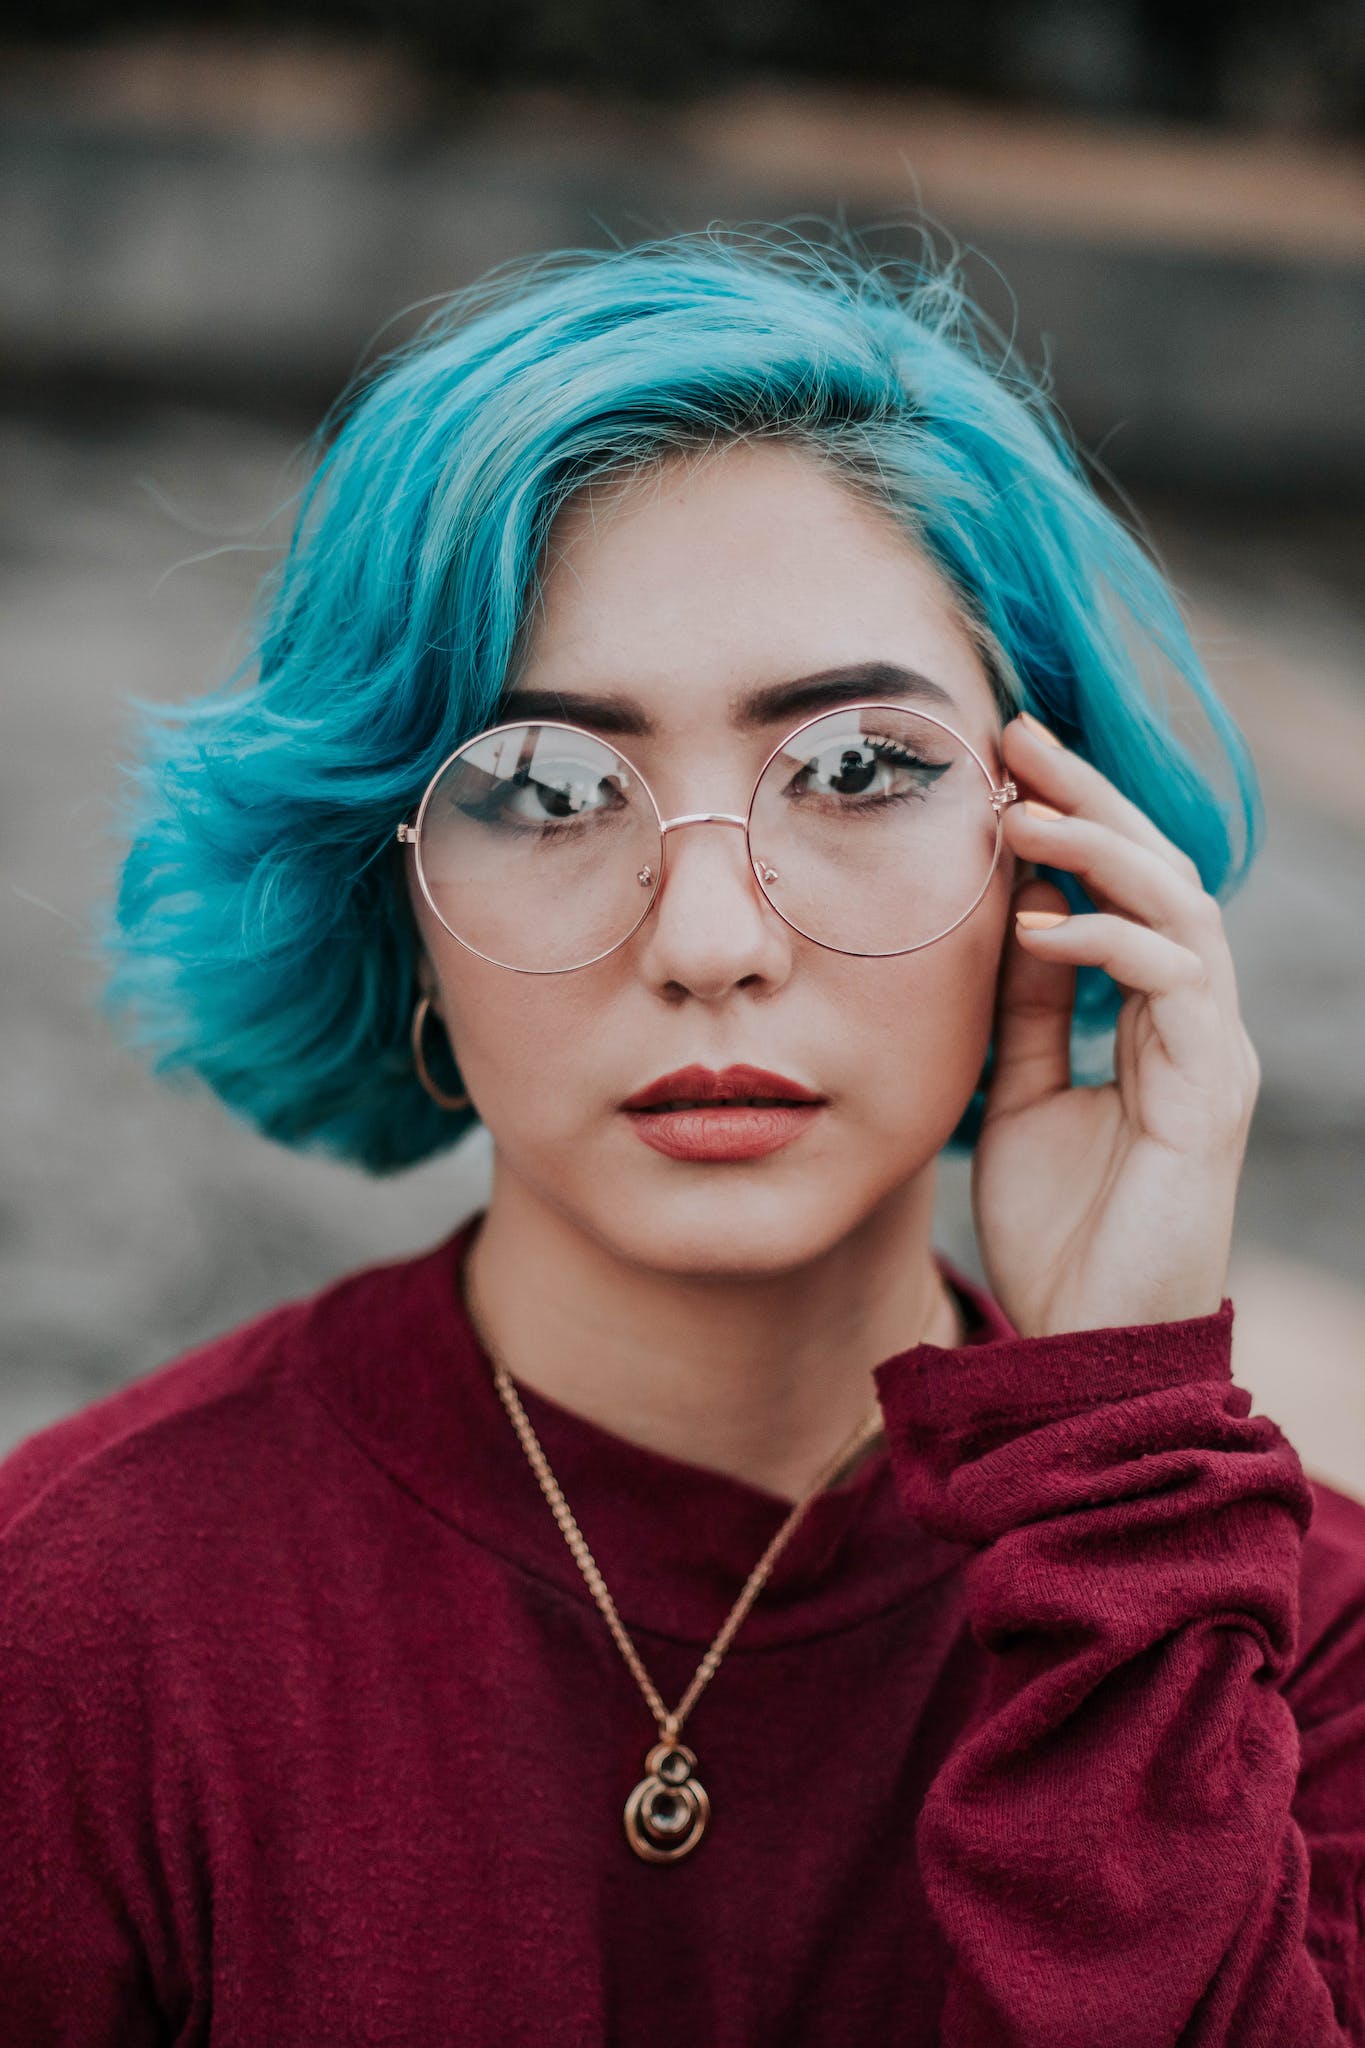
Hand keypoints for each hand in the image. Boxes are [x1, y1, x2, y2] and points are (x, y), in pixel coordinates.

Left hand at [971, 711, 1259, 1337]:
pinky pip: (1176, 986)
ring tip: (1022, 816)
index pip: (1126, 890)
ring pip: (1181, 912)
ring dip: (1100, 853)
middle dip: (1093, 799)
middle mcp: (1195, 1025)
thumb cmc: (1059, 1230)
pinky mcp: (1208, 1096)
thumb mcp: (1020, 1096)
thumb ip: (1026, 1011)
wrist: (1089, 1346)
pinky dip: (1109, 943)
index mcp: (1155, 1021)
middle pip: (1163, 874)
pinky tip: (1041, 924)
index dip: (1074, 819)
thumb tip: (1008, 918)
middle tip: (1021, 737)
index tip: (1003, 761)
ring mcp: (1210, 1056)